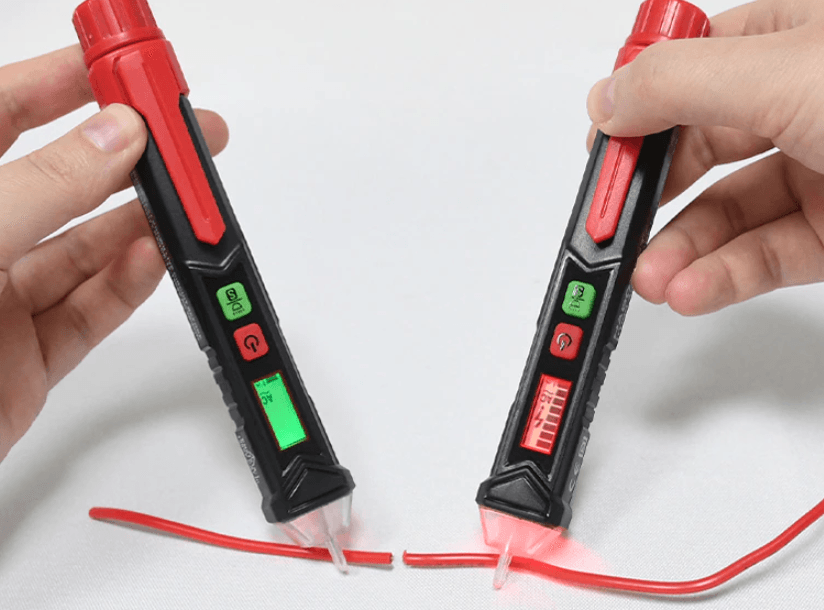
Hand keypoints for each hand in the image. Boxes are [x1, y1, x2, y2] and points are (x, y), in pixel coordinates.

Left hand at [0, 46, 228, 461]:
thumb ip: (41, 186)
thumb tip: (112, 139)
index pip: (3, 112)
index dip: (65, 81)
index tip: (123, 65)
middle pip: (63, 179)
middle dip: (127, 153)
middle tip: (182, 134)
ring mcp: (1, 298)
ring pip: (88, 247)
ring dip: (141, 222)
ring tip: (188, 201)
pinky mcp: (33, 353)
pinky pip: (95, 310)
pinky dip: (131, 284)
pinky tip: (157, 258)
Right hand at [585, 0, 823, 315]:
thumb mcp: (789, 72)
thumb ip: (682, 83)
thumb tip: (606, 99)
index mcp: (789, 39)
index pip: (687, 69)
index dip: (637, 111)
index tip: (602, 153)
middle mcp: (799, 102)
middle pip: (694, 151)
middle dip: (647, 193)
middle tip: (608, 223)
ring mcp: (818, 170)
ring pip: (723, 213)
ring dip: (676, 249)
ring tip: (645, 276)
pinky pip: (760, 257)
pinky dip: (718, 278)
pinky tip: (686, 290)